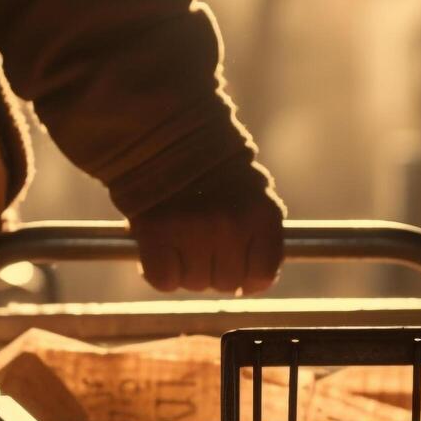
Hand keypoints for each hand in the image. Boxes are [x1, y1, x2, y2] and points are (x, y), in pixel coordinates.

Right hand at [129, 164, 284, 293]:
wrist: (165, 136)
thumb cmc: (210, 170)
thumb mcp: (252, 193)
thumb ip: (259, 233)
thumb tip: (257, 282)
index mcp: (263, 213)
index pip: (262, 276)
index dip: (247, 279)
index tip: (236, 271)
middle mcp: (233, 224)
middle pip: (226, 284)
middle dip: (213, 270)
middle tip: (199, 245)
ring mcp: (195, 229)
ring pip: (193, 284)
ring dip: (185, 270)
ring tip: (178, 240)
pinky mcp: (158, 233)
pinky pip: (163, 280)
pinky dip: (158, 272)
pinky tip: (159, 249)